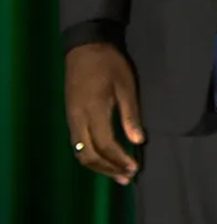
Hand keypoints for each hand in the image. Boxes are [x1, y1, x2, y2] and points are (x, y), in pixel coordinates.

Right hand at [64, 43, 143, 184]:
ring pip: (80, 152)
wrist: (85, 47)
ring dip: (99, 166)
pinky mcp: (70, 116)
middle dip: (109, 168)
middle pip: (89, 155)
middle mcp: (77, 119)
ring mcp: (71, 118)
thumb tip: (138, 140)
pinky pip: (78, 143)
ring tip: (118, 174)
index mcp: (93, 111)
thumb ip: (130, 115)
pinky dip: (91, 155)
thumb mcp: (126, 86)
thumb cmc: (110, 64)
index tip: (135, 167)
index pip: (105, 145)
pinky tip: (104, 159)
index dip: (120, 159)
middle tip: (128, 177)